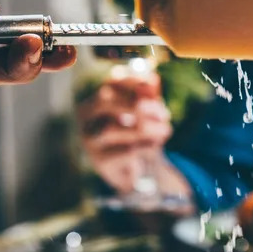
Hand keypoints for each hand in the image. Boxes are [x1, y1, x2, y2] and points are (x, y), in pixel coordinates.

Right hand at [77, 72, 184, 194]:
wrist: (136, 173)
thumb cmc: (139, 137)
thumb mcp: (146, 115)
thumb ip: (147, 97)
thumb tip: (153, 79)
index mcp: (96, 103)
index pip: (108, 84)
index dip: (130, 81)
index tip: (152, 83)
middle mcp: (87, 120)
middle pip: (104, 102)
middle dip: (136, 104)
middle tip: (162, 113)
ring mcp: (90, 142)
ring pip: (111, 129)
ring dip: (143, 128)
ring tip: (166, 130)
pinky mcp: (101, 162)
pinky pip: (123, 151)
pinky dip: (144, 146)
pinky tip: (156, 145)